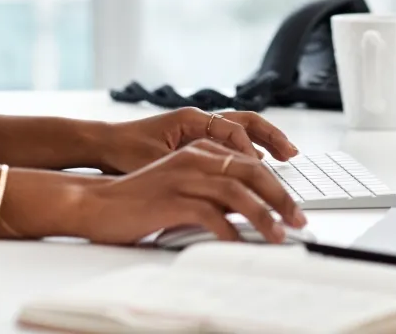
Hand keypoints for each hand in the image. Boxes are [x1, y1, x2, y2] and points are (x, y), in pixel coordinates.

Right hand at [71, 142, 307, 244]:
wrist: (97, 204)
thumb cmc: (139, 200)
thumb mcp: (182, 188)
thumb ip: (212, 191)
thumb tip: (249, 211)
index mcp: (198, 150)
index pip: (249, 161)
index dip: (276, 183)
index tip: (294, 205)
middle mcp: (194, 158)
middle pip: (250, 171)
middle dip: (280, 196)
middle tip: (299, 219)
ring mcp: (183, 177)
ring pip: (237, 191)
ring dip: (264, 214)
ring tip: (280, 234)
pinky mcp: (171, 199)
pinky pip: (211, 215)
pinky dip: (231, 231)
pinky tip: (242, 245)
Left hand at [96, 107, 298, 175]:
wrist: (102, 145)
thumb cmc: (124, 152)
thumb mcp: (157, 162)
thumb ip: (188, 169)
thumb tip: (219, 182)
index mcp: (191, 118)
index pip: (231, 129)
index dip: (248, 150)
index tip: (260, 168)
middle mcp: (198, 119)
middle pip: (245, 121)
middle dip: (271, 136)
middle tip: (292, 153)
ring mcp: (198, 128)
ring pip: (241, 129)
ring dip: (265, 141)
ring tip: (287, 156)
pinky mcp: (196, 141)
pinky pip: (231, 141)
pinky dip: (249, 150)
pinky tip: (260, 166)